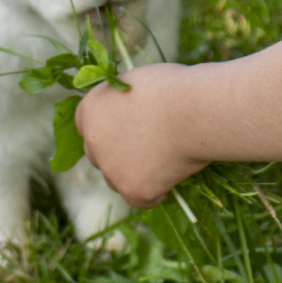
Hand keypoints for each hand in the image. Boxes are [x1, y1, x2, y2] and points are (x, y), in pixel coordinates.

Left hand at [76, 63, 207, 207]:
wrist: (195, 112)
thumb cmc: (175, 88)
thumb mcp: (138, 82)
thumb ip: (123, 101)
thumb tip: (129, 111)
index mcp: (91, 109)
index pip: (86, 125)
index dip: (107, 128)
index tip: (126, 129)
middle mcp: (93, 141)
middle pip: (97, 154)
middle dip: (116, 154)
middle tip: (146, 147)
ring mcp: (111, 169)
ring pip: (116, 179)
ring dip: (133, 174)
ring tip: (164, 160)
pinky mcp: (133, 190)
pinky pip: (141, 199)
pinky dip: (155, 192)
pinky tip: (172, 177)